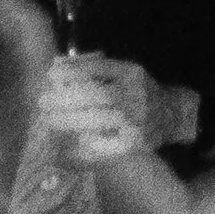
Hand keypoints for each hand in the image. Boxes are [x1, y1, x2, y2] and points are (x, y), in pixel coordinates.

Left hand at [39, 52, 156, 165]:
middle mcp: (136, 96)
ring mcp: (136, 120)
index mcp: (132, 74)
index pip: (98, 69)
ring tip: (50, 121)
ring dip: (69, 121)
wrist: (171, 116)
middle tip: (43, 103)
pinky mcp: (134, 143)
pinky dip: (82, 145)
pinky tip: (66, 143)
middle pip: (95, 95)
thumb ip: (95, 71)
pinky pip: (104, 145)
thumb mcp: (123, 74)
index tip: (51, 75)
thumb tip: (58, 68)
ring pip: (97, 120)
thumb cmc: (137, 92)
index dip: (73, 72)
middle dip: (65, 99)